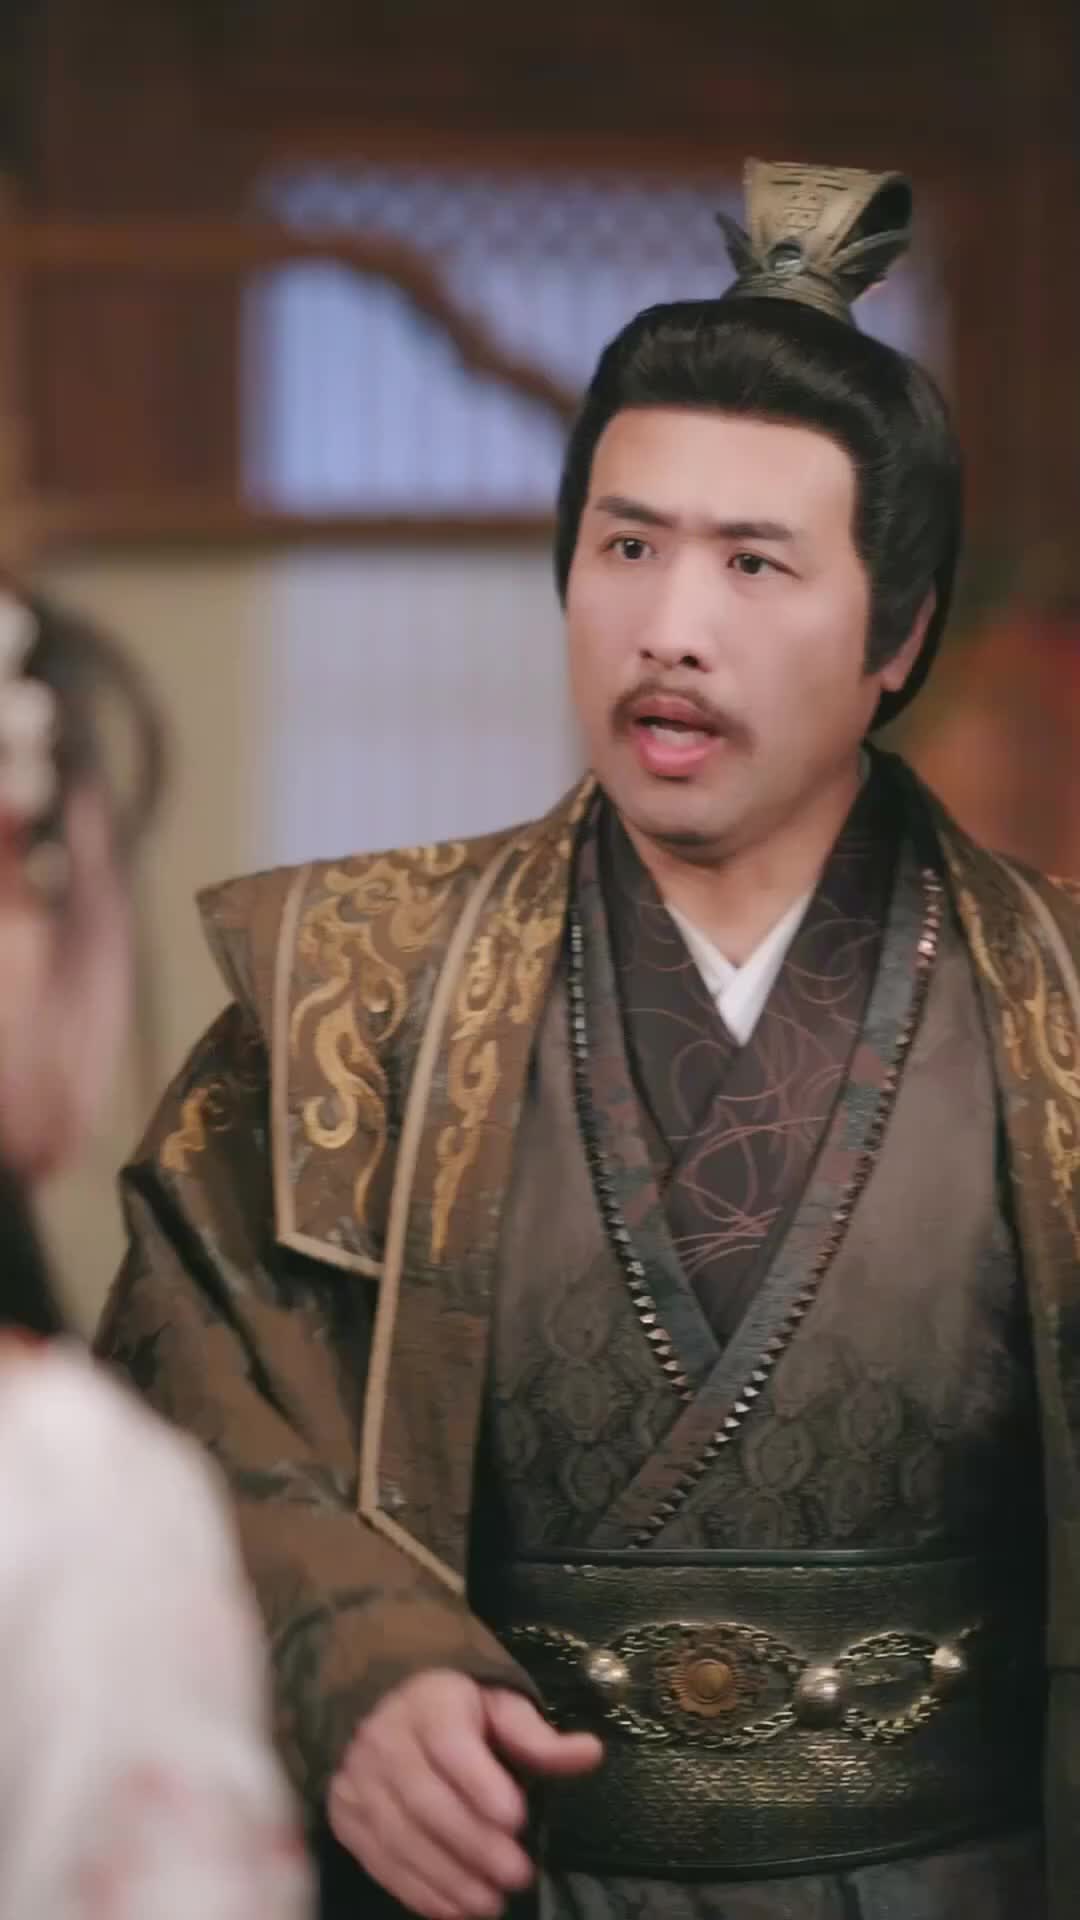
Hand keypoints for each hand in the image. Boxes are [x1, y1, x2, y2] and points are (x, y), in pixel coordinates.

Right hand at [328, 1669, 601, 1917]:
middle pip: (425, 1798)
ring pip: (400, 1836)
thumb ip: (539, 1737)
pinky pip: (380, 1860)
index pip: (449, 1743)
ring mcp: (359, 1781)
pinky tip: (456, 1908)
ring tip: (492, 1902)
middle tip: (517, 1874)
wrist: (382, 1706)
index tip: (517, 1817)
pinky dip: (418, 1890)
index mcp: (429, 1703)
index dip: (480, 1783)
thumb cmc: (457, 1711)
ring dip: (448, 1876)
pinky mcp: (346, 1817)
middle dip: (472, 1842)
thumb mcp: (500, 1708)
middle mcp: (385, 1740)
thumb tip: (591, 1752)